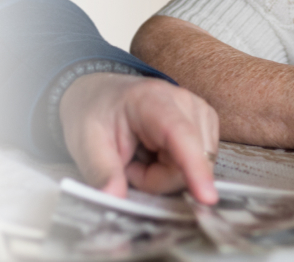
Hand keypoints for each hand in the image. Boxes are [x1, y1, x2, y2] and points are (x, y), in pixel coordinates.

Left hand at [59, 73, 218, 203]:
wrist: (106, 95)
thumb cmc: (98, 114)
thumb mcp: (87, 142)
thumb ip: (102, 171)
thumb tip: (113, 197)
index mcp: (151, 100)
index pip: (180, 134)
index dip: (195, 166)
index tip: (207, 197)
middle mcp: (183, 101)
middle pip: (188, 162)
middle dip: (158, 179)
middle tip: (130, 166)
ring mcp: (199, 110)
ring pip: (198, 167)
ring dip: (168, 175)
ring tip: (143, 157)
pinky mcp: (206, 123)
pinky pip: (201, 163)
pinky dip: (178, 169)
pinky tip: (159, 155)